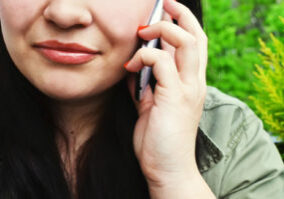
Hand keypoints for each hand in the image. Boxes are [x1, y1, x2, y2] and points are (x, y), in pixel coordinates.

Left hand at [124, 0, 207, 187]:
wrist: (166, 167)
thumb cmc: (159, 137)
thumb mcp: (152, 105)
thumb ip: (148, 84)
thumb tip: (135, 66)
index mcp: (191, 83)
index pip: (195, 44)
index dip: (183, 24)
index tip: (165, 12)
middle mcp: (195, 83)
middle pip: (197, 36)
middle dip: (181, 15)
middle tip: (164, 3)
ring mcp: (188, 89)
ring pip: (186, 42)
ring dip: (163, 30)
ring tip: (145, 30)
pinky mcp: (175, 97)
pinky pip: (161, 63)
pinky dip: (145, 57)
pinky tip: (131, 65)